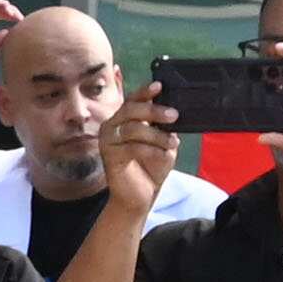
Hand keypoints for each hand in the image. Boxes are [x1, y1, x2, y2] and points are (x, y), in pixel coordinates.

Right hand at [100, 88, 177, 215]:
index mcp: (124, 120)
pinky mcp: (110, 157)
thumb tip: (173, 112)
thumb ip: (163, 127)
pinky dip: (152, 151)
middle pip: (131, 109)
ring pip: (133, 128)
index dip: (144, 92)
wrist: (140, 195)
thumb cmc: (151, 167)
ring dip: (157, 135)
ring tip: (172, 143)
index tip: (159, 86)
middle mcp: (112, 127)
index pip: (132, 100)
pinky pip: (133, 147)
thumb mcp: (162, 141)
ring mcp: (108, 141)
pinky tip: (163, 156)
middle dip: (154, 111)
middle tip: (174, 116)